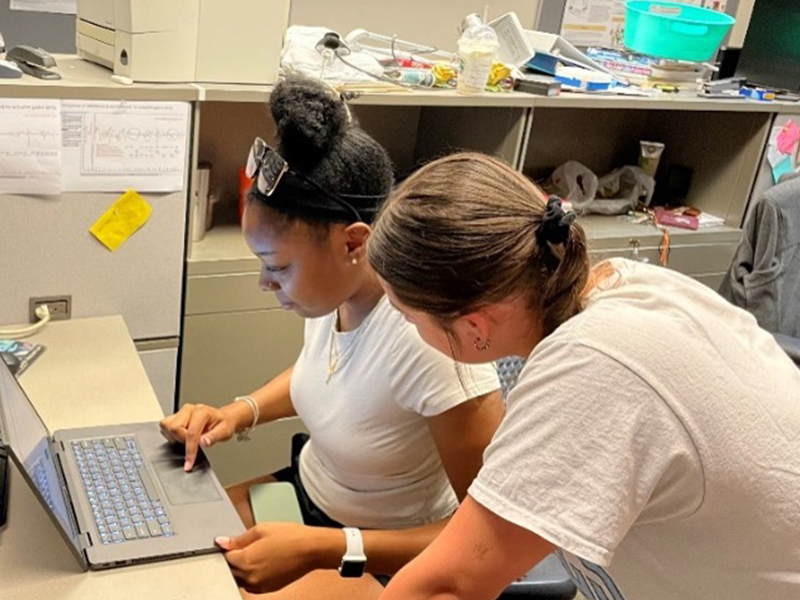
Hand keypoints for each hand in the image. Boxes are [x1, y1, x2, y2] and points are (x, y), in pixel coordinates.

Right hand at [159, 403, 236, 470]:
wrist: (223, 419)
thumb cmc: (223, 424)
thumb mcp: (224, 432)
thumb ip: (213, 437)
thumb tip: (203, 442)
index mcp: (202, 412)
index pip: (191, 433)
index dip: (189, 450)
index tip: (189, 462)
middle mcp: (189, 410)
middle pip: (174, 428)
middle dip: (181, 441)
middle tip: (193, 445)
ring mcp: (182, 412)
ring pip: (166, 426)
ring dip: (175, 437)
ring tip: (187, 440)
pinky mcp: (176, 416)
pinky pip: (165, 426)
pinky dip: (171, 435)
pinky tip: (182, 437)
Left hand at [216, 523, 339, 593]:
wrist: (311, 549)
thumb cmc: (291, 537)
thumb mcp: (262, 529)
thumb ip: (239, 538)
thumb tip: (222, 542)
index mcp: (246, 560)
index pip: (226, 557)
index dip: (228, 548)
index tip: (232, 543)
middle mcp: (251, 576)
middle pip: (231, 570)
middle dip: (234, 559)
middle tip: (247, 547)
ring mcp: (260, 585)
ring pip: (241, 579)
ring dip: (243, 569)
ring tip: (258, 554)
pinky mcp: (269, 589)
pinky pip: (253, 585)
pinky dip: (253, 576)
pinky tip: (264, 563)